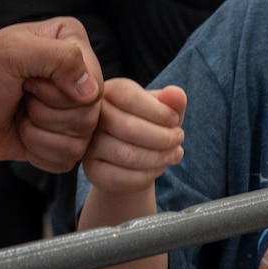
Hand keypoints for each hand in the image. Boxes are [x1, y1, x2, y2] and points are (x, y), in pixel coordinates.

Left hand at [0, 18, 101, 172]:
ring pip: (80, 140)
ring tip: (20, 115)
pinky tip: (22, 134)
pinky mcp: (60, 139)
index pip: (94, 84)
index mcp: (72, 42)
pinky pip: (68, 159)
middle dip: (46, 113)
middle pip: (89, 115)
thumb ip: (59, 58)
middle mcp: (77, 76)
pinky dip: (39, 151)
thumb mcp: (12, 52)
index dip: (59, 91)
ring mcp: (70, 110)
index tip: (28, 80)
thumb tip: (92, 91)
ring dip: (40, 133)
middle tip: (22, 97)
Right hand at [82, 80, 186, 194]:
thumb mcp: (163, 111)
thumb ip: (172, 101)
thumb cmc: (149, 126)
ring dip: (159, 157)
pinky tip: (158, 168)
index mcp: (108, 91)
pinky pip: (122, 177)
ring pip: (127, 154)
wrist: (133, 158)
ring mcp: (88, 144)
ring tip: (174, 154)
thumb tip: (177, 94)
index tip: (175, 120)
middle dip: (163, 137)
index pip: (129, 97)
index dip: (159, 111)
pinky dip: (148, 175)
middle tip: (179, 139)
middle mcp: (92, 116)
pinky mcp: (91, 170)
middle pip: (128, 127)